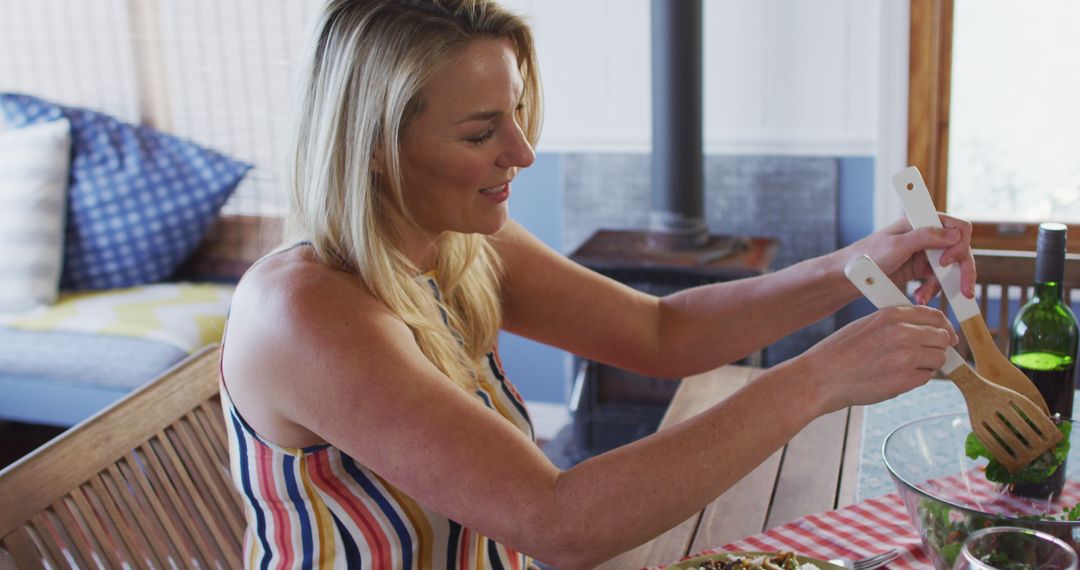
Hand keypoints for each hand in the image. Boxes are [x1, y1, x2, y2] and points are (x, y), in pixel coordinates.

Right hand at [792, 305, 958, 411]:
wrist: (822, 377)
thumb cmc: (840, 352)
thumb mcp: (868, 324)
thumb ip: (897, 323)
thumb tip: (926, 329)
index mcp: (893, 315)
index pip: (935, 316)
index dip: (944, 327)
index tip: (946, 336)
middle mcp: (903, 333)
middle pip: (942, 338)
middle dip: (937, 347)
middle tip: (924, 355)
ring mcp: (906, 357)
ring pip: (938, 359)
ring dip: (926, 365)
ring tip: (901, 368)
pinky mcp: (906, 380)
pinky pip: (926, 378)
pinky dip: (914, 379)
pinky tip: (893, 378)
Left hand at [840, 215, 974, 303]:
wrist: (852, 275)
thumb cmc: (869, 255)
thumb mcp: (897, 245)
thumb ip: (925, 237)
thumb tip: (954, 234)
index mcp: (922, 221)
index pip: (957, 227)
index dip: (958, 245)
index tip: (945, 262)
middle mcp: (928, 235)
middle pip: (959, 250)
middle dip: (962, 271)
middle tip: (965, 291)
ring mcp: (926, 252)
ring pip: (951, 268)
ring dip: (942, 285)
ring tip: (923, 297)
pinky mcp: (922, 268)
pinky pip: (938, 279)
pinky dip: (932, 290)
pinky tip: (919, 297)